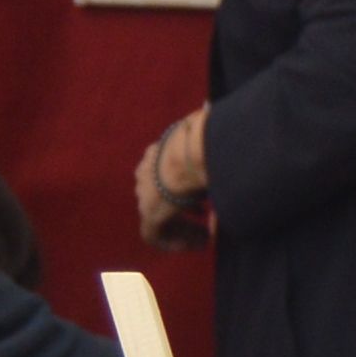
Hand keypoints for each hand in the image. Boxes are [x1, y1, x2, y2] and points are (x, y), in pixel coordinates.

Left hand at [132, 113, 210, 245]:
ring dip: (181, 227)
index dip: (180, 186)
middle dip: (181, 210)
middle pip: (159, 196)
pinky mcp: (149, 216)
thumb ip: (206, 131)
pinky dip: (176, 242)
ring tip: (202, 236)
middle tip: (203, 219)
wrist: (193, 153)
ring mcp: (145, 196)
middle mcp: (145, 175)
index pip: (161, 171)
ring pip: (159, 217)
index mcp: (154, 153)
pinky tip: (196, 244)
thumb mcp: (204, 136)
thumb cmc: (204, 141)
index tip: (200, 198)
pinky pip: (157, 236)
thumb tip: (211, 112)